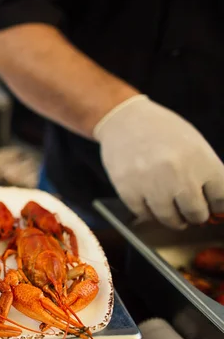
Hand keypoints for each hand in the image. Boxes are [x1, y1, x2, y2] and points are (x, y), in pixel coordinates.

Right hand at [93, 95, 223, 228]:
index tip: (211, 207)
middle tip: (189, 212)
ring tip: (171, 211)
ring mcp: (152, 185)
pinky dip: (150, 212)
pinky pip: (145, 214)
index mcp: (201, 161)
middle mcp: (179, 175)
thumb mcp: (194, 144)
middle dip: (195, 215)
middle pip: (197, 214)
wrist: (124, 119)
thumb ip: (206, 172)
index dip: (217, 206)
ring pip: (171, 220)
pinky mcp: (129, 191)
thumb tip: (213, 203)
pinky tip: (150, 202)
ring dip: (174, 219)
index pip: (221, 199)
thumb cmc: (162, 130)